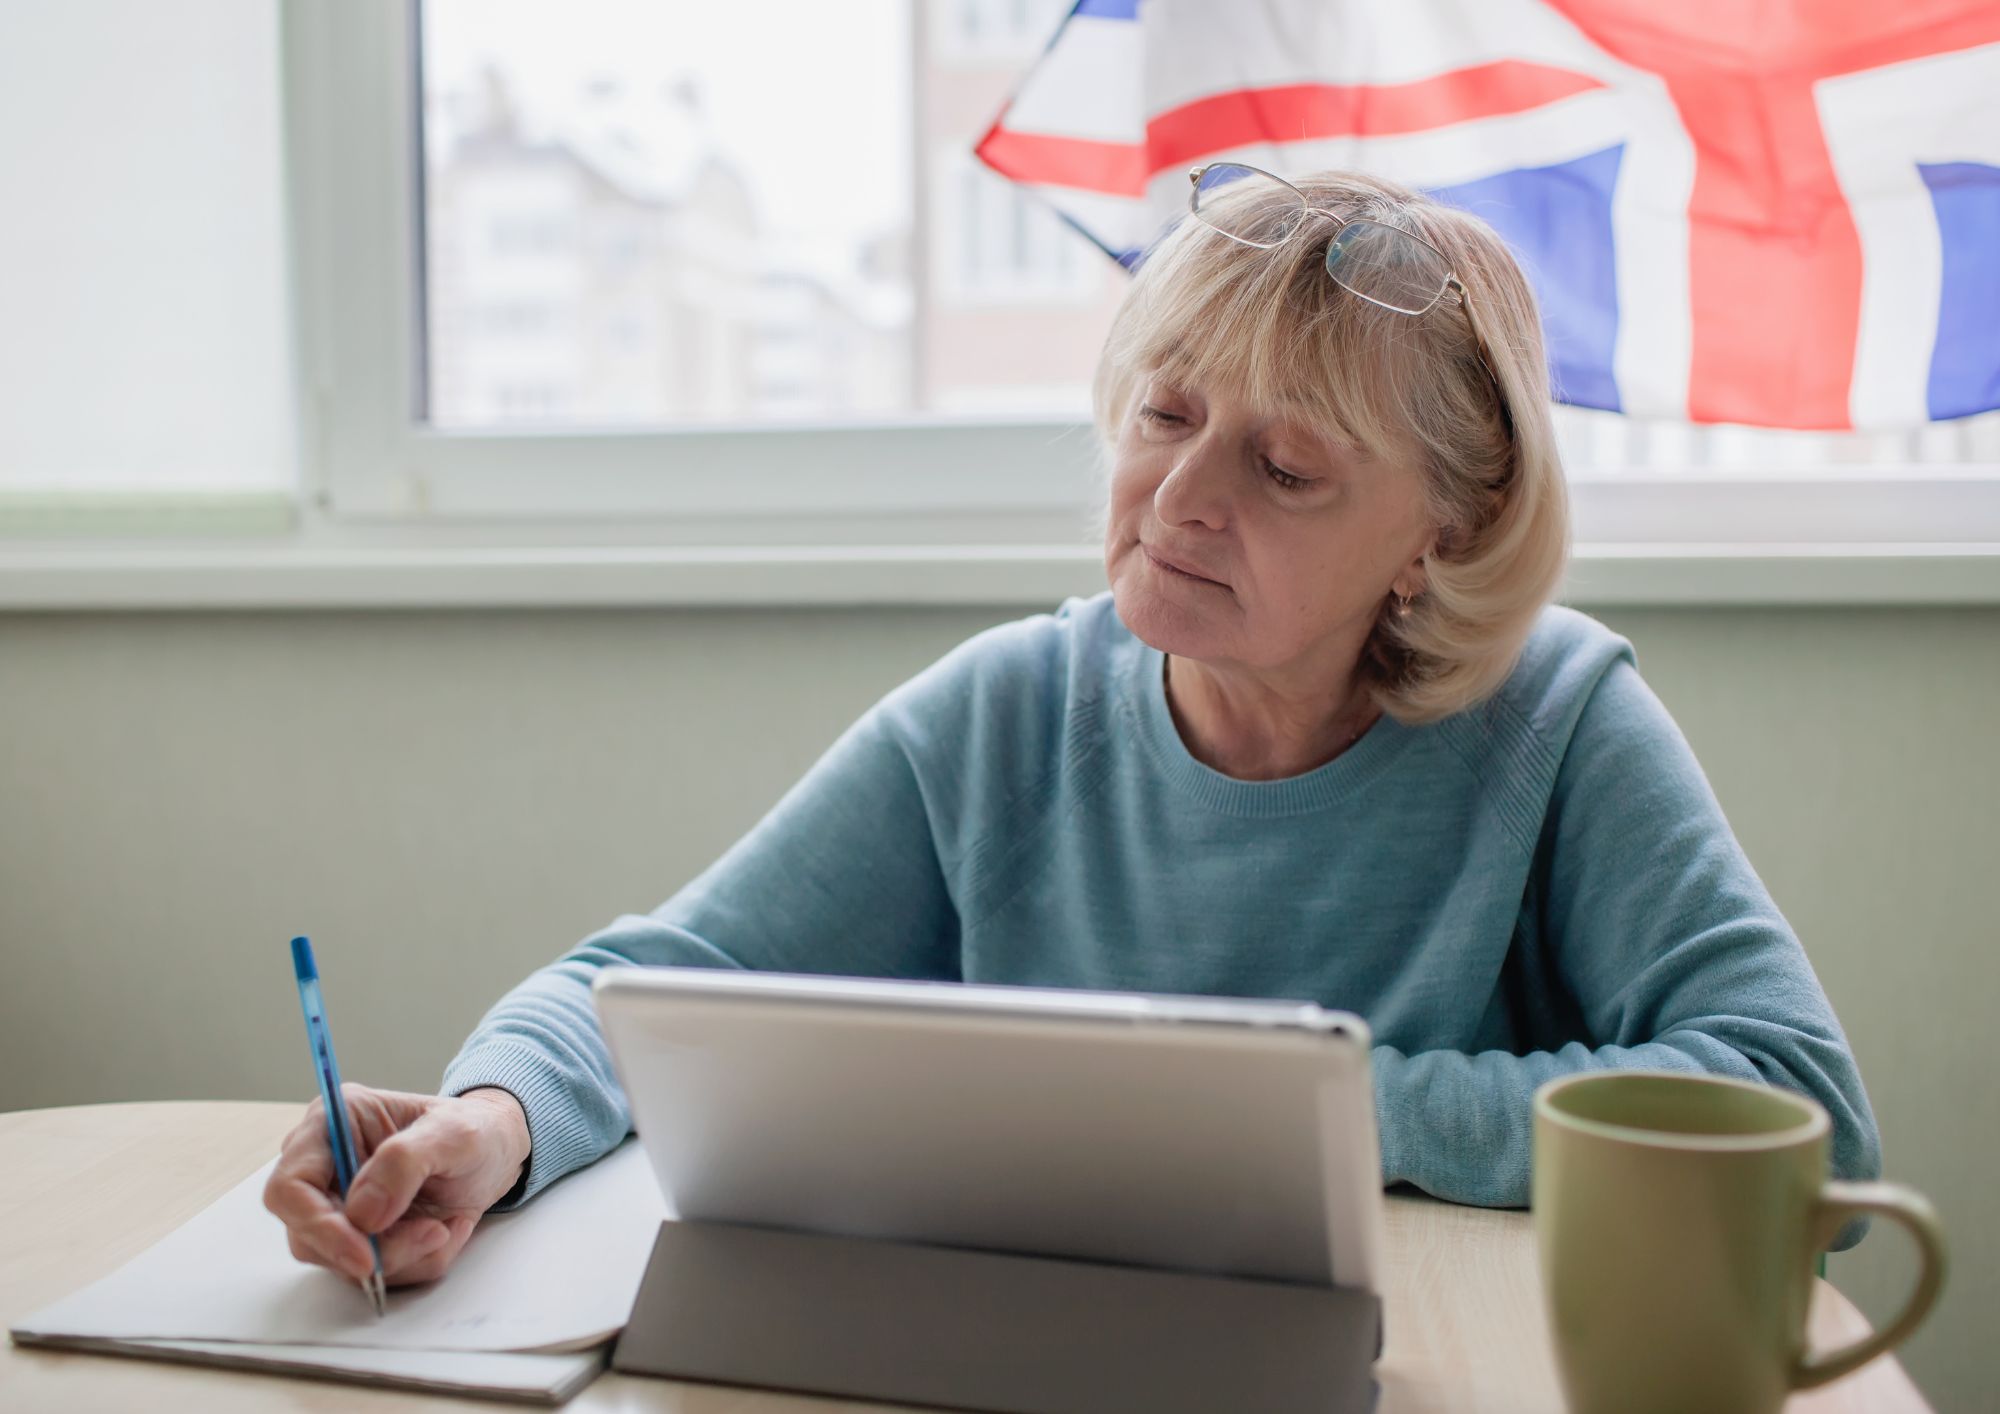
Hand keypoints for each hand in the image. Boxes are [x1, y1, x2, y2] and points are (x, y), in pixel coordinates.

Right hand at [263, 1083, 530, 1287]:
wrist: (497, 1153)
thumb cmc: (474, 1130)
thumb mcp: (454, 1133)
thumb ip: (404, 1162)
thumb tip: (362, 1214)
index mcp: (334, 1123)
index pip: (289, 1186)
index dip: (317, 1226)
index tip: (363, 1255)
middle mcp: (326, 1166)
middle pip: (308, 1234)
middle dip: (372, 1248)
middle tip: (430, 1235)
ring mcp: (340, 1206)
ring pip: (342, 1261)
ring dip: (400, 1257)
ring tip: (445, 1225)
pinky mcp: (361, 1237)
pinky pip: (375, 1273)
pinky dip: (415, 1261)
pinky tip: (443, 1230)